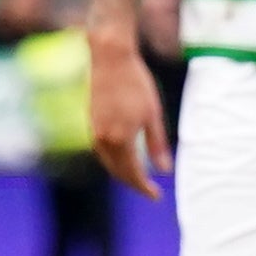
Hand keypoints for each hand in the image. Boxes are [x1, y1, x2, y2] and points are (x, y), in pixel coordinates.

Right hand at [87, 26, 172, 196]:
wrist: (110, 59)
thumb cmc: (136, 84)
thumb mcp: (152, 114)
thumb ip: (157, 144)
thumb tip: (164, 170)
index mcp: (121, 139)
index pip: (133, 174)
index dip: (144, 188)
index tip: (156, 196)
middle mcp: (104, 140)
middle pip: (118, 172)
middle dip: (133, 184)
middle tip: (149, 190)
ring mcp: (95, 132)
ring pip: (108, 163)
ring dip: (122, 173)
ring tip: (138, 177)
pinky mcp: (91, 123)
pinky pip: (102, 151)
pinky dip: (113, 160)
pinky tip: (123, 157)